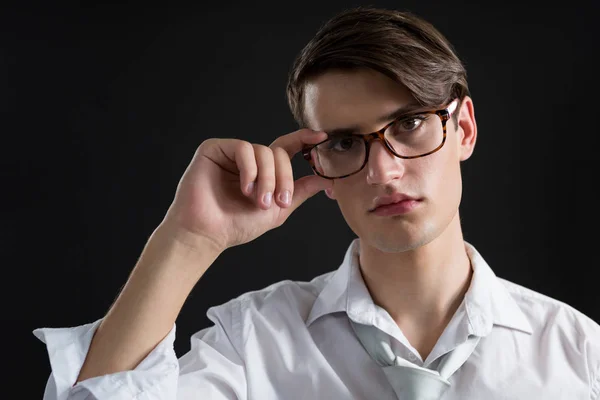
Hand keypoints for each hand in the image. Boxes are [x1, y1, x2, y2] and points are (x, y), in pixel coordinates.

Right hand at [161, 129, 331, 252]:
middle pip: (279, 153)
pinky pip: (243, 149)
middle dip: (283, 178)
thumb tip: (327, 179)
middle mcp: (248, 159)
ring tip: (258, 201)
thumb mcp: (278, 209)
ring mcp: (231, 153)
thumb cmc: (236, 225)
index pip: (286, 148)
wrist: (207, 233)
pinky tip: (245, 188)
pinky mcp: (214, 149)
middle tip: (279, 202)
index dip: (304, 139)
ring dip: (267, 178)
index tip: (321, 137)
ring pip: (263, 151)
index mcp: (263, 170)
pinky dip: (250, 170)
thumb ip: (300, 191)